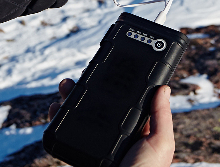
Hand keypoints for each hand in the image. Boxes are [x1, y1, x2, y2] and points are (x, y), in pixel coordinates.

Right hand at [48, 80, 175, 166]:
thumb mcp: (160, 144)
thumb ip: (161, 117)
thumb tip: (164, 88)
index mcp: (137, 130)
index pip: (127, 101)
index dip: (119, 84)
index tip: (111, 67)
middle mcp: (116, 135)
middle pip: (101, 104)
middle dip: (90, 87)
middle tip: (81, 74)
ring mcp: (97, 143)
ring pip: (82, 114)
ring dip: (71, 98)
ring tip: (65, 86)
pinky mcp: (81, 151)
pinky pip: (68, 131)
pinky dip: (59, 118)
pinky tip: (55, 108)